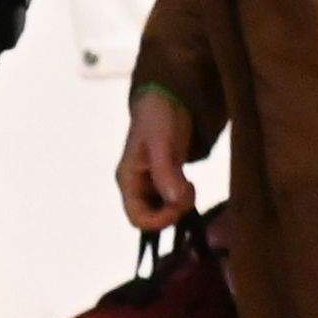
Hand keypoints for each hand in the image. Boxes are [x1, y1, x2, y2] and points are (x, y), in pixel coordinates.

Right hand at [117, 84, 198, 231]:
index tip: (182, 203)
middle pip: (150, 218)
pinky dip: (182, 200)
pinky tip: (189, 184)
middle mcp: (134, 186)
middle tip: (190, 191)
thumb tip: (175, 200)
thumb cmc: (159, 117)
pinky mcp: (161, 181)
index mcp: (127, 179)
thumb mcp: (162, 142)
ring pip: (161, 212)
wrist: (167, 98)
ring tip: (191, 184)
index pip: (137, 218)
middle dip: (173, 212)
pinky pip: (169, 202)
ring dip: (179, 206)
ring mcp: (147, 184)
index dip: (161, 220)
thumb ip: (166, 171)